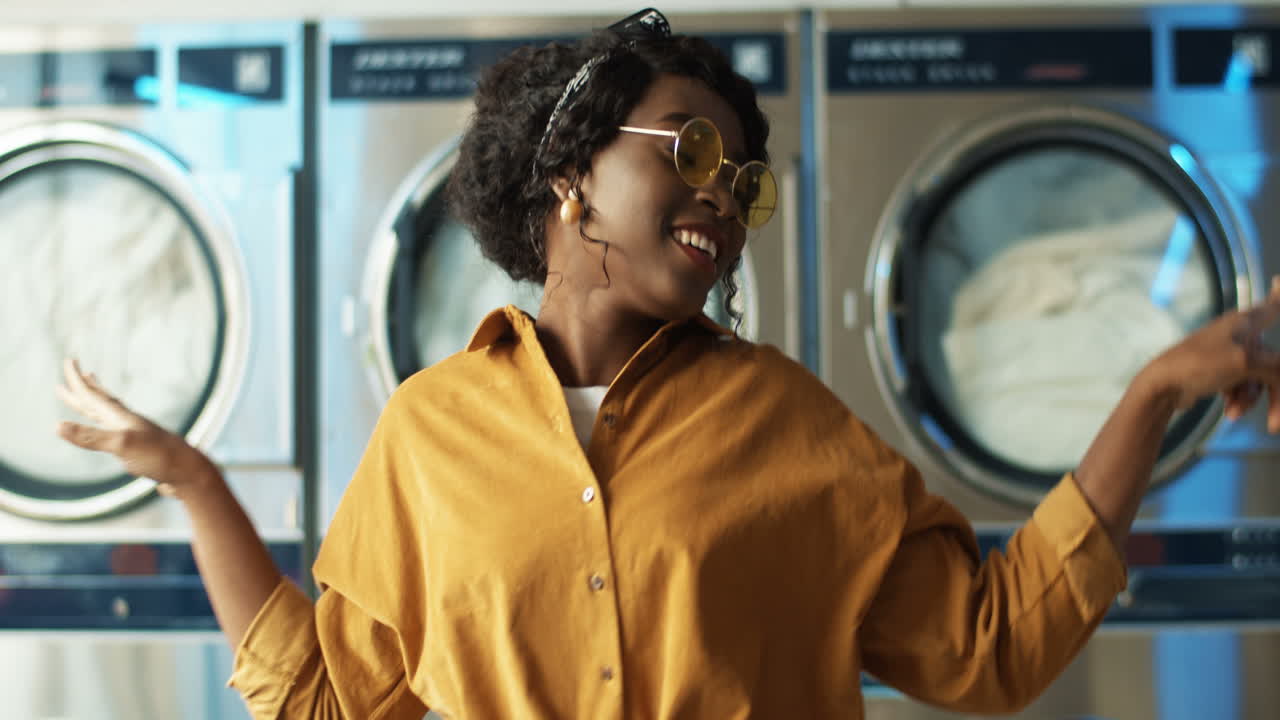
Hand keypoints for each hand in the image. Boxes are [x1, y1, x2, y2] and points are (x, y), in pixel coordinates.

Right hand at [55, 358, 214, 496]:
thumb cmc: (159, 458)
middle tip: (74, 372)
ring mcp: (135, 436)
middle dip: (85, 388)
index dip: (79, 382)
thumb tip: (57, 426)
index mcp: (121, 418)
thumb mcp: (122, 446)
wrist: (190, 474)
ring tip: (89, 396)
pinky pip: (117, 432)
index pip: (94, 396)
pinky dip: (107, 426)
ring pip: (110, 415)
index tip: (70, 361)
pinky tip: (112, 431)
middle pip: (101, 401)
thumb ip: (91, 437)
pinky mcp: (140, 450)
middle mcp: (128, 423)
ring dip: (96, 404)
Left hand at [1140, 276, 1279, 429]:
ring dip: (1252, 399)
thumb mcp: (1244, 363)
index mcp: (1244, 323)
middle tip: (1275, 424)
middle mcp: (1239, 334)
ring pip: (1259, 379)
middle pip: (1274, 363)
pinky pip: (1243, 387)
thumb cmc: (1199, 365)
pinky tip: (1230, 412)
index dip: (1279, 296)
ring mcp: (1229, 354)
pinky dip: (1240, 400)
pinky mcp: (1220, 372)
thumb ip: (1276, 366)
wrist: (1162, 387)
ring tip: (1235, 414)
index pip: (1272, 307)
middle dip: (1275, 393)